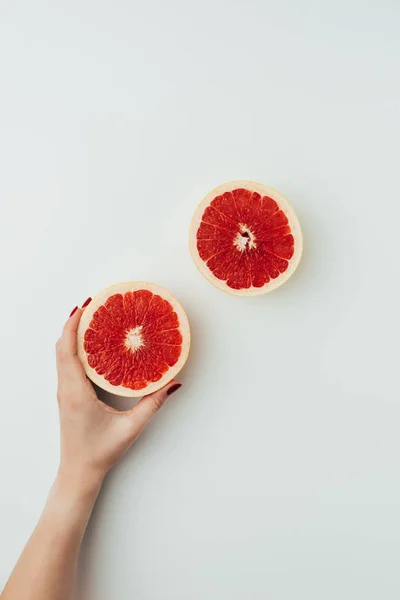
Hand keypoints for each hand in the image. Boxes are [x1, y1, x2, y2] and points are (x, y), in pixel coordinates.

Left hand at [56, 300, 181, 493]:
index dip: (72, 325)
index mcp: (76, 392)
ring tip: (91, 319)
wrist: (79, 471)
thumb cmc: (100, 452)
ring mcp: (64, 391)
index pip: (67, 350)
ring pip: (61, 355)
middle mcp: (66, 388)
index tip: (84, 305)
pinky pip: (66, 364)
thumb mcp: (131, 428)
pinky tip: (90, 345)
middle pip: (61, 347)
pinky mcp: (68, 395)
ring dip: (71, 335)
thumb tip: (173, 383)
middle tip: (92, 305)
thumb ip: (153, 404)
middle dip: (73, 322)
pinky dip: (73, 348)